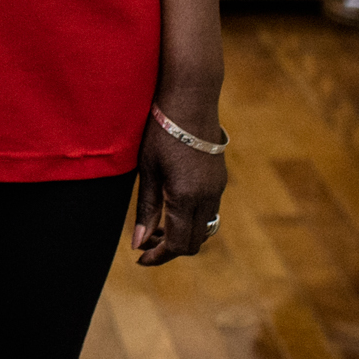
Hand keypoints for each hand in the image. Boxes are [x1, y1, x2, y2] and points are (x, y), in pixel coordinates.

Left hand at [134, 110, 227, 264]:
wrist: (191, 100)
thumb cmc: (162, 132)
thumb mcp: (148, 171)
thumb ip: (147, 209)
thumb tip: (138, 242)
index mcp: (186, 197)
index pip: (177, 244)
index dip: (158, 256)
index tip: (140, 258)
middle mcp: (208, 197)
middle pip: (193, 242)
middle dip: (169, 248)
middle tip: (145, 242)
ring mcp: (218, 188)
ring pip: (204, 227)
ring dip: (182, 234)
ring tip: (156, 226)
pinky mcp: (220, 178)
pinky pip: (209, 210)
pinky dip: (192, 218)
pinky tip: (172, 206)